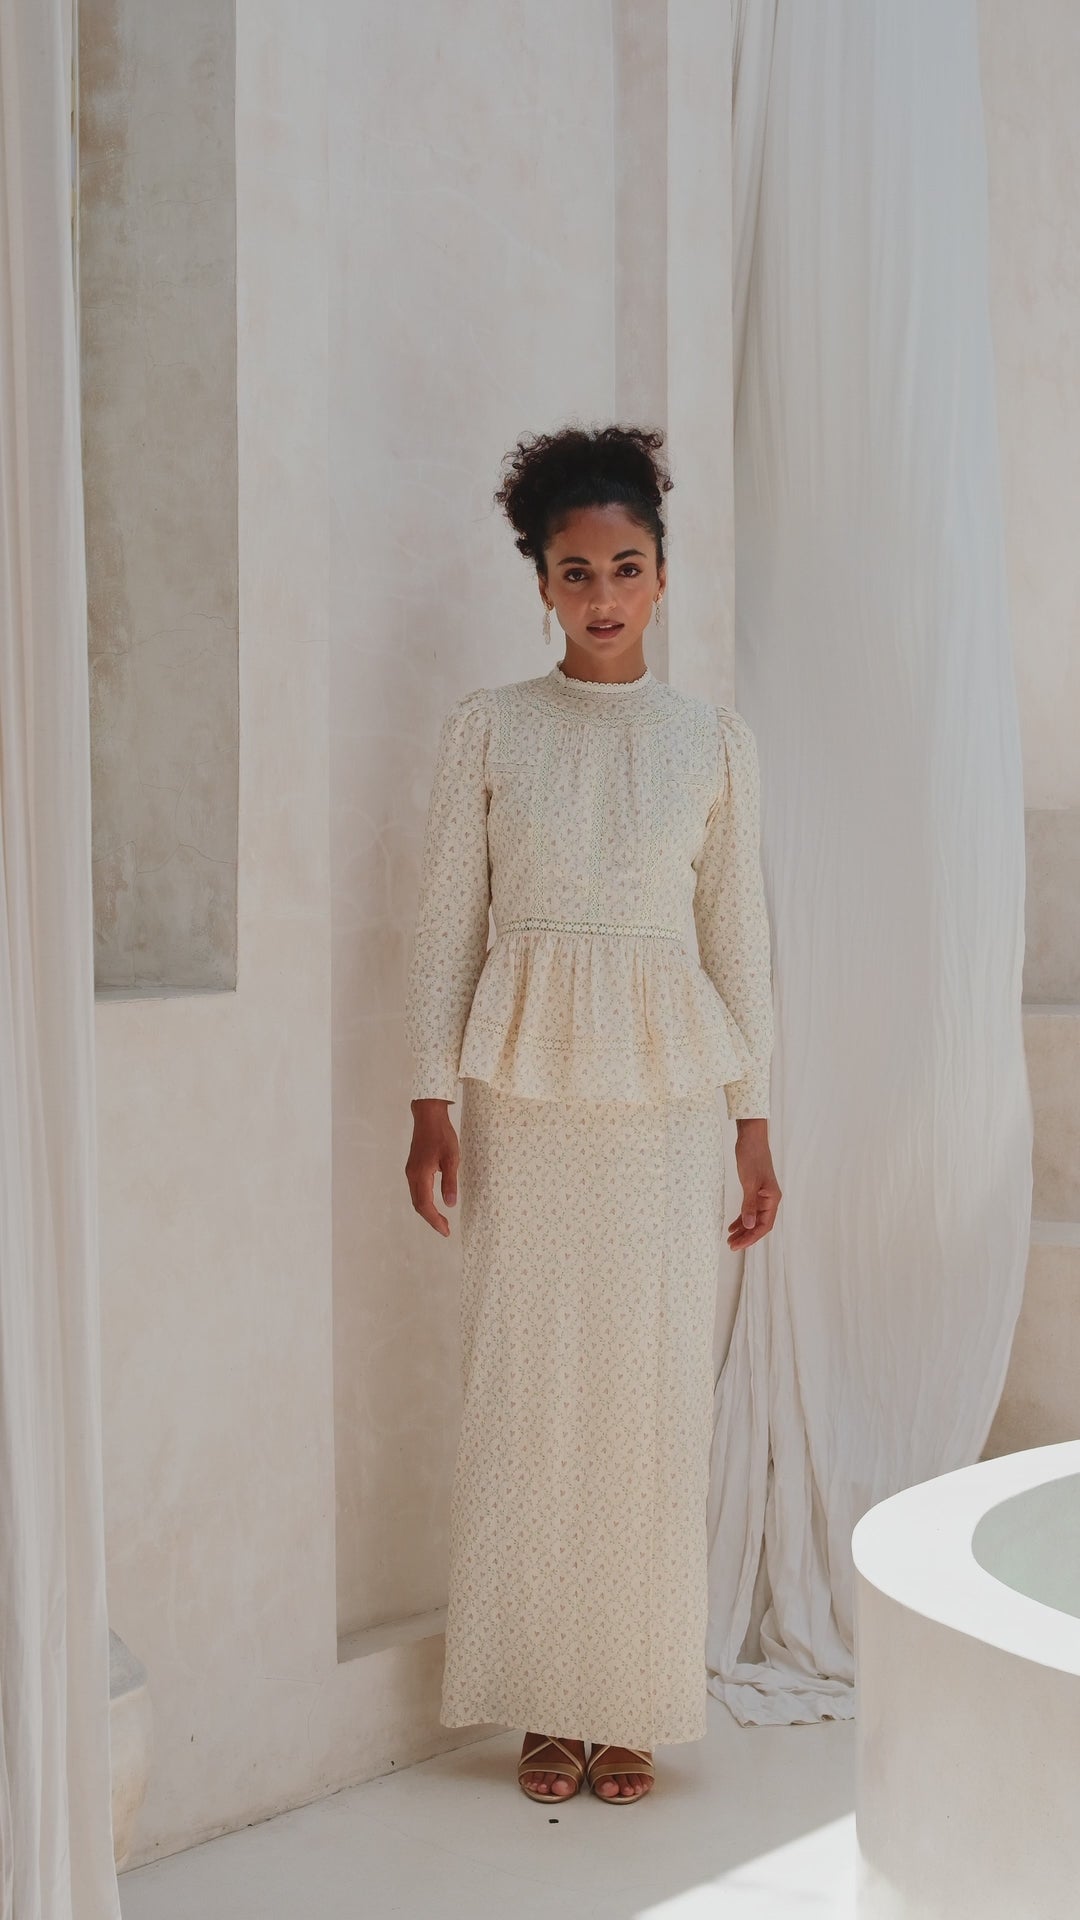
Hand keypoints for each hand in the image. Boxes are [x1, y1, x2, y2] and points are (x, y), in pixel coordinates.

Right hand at [406, 1099, 459, 1236]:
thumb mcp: (451, 1158)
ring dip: (427, 1211)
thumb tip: (450, 1204)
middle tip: (445, 1229)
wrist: (428, 1115)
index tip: (446, 1231)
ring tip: (441, 1220)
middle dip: (431, 1219)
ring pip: (416, 1198)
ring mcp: (411, 1171)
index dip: (435, 1220)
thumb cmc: (442, 1135)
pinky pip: (416, 1190)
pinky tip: (434, 1202)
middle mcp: (412, 1175)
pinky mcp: (413, 1166)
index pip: (425, 1205)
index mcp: (420, 1175)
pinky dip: (424, 1201)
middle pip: (418, 1205)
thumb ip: (449, 1182)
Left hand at [727, 1118, 780, 1250]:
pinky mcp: (755, 1190)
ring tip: (730, 1239)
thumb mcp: (749, 1183)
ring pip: (753, 1218)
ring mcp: (763, 1195)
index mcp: (772, 1199)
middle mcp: (770, 1200)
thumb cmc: (752, 1157)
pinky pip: (750, 1210)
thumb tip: (748, 1226)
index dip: (751, 1237)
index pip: (763, 1225)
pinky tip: (733, 1225)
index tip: (737, 1245)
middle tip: (731, 1245)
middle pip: (759, 1225)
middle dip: (746, 1237)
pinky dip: (742, 1218)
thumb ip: (749, 1205)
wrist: (751, 1138)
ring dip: (743, 1229)